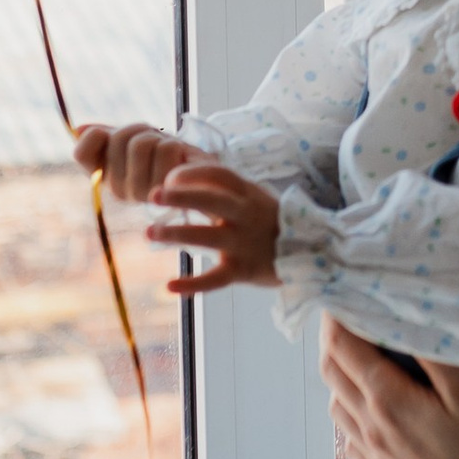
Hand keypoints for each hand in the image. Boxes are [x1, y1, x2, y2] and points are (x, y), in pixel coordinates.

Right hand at [74, 121, 194, 205]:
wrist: (194, 174)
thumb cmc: (157, 154)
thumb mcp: (128, 142)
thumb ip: (104, 136)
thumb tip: (77, 130)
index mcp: (103, 179)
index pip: (81, 151)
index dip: (99, 134)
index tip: (115, 137)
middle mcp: (119, 190)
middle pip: (119, 137)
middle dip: (138, 129)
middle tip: (151, 140)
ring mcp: (144, 193)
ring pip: (144, 142)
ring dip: (159, 137)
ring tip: (166, 151)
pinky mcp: (171, 190)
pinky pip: (168, 149)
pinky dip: (176, 145)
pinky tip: (179, 159)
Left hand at [145, 158, 281, 295]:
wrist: (309, 253)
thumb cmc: (269, 222)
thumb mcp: (252, 198)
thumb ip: (222, 190)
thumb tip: (181, 177)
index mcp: (246, 194)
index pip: (218, 175)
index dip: (191, 173)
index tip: (168, 177)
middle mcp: (245, 215)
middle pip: (211, 200)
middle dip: (181, 196)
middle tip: (152, 194)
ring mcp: (243, 243)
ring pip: (207, 237)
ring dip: (176, 234)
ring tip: (149, 233)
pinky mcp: (243, 270)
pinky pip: (215, 279)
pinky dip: (192, 284)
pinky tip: (169, 286)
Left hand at [318, 318, 458, 458]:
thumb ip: (435, 353)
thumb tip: (405, 317)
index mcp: (387, 400)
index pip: (342, 347)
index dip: (336, 315)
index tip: (344, 291)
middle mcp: (369, 427)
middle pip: (331, 372)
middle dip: (333, 338)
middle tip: (348, 313)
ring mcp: (372, 455)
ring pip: (335, 405)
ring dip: (339, 375)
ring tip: (361, 356)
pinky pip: (348, 438)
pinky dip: (348, 413)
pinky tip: (368, 411)